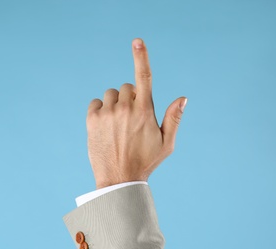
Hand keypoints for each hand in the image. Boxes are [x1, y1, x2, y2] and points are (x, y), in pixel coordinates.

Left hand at [87, 38, 187, 188]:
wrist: (118, 179)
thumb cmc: (145, 161)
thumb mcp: (166, 144)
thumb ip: (174, 118)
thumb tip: (183, 98)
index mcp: (145, 111)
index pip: (144, 77)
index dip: (141, 57)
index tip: (137, 42)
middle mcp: (125, 108)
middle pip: (127, 87)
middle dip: (131, 98)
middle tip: (132, 120)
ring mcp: (107, 113)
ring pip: (112, 94)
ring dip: (116, 104)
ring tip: (118, 125)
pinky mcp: (92, 119)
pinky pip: (96, 102)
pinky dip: (101, 110)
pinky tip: (106, 126)